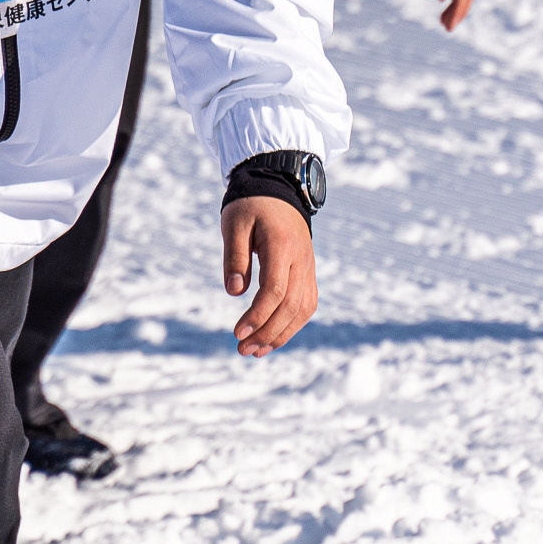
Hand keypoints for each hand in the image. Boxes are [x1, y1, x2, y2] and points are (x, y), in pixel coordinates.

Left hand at [225, 195, 318, 355]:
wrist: (279, 192)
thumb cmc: (251, 207)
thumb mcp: (234, 224)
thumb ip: (234, 258)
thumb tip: (235, 293)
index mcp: (282, 246)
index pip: (275, 290)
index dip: (257, 316)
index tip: (236, 333)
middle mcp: (301, 260)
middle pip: (291, 306)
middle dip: (266, 333)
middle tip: (242, 350)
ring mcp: (308, 268)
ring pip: (303, 309)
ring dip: (281, 334)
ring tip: (256, 351)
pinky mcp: (308, 273)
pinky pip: (306, 304)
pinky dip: (292, 325)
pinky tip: (273, 338)